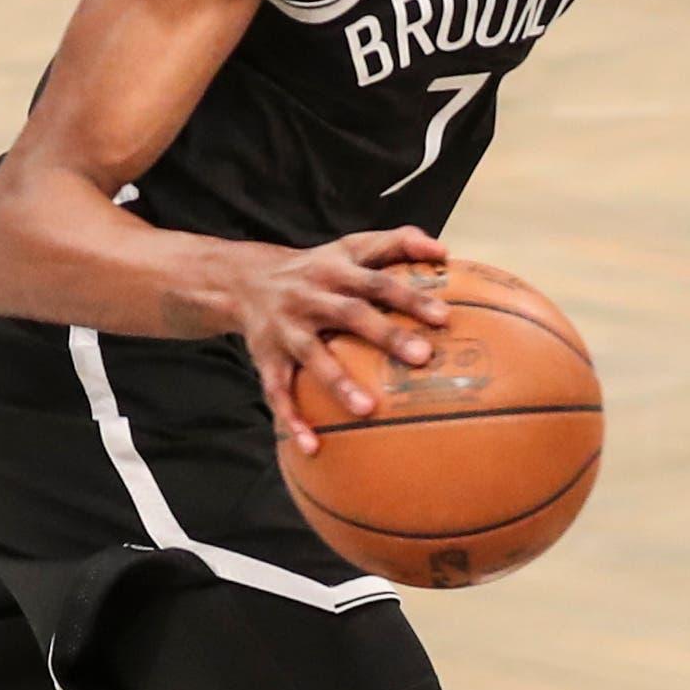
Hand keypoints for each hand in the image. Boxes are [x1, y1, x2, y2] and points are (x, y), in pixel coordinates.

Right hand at [228, 228, 450, 453]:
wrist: (245, 281)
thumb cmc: (317, 269)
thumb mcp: (350, 247)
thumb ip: (396, 243)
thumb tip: (443, 251)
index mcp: (336, 271)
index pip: (378, 281)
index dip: (409, 297)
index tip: (443, 316)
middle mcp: (311, 297)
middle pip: (351, 314)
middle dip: (386, 335)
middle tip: (422, 357)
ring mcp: (288, 329)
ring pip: (313, 356)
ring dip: (339, 382)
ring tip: (368, 409)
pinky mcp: (267, 358)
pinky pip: (278, 392)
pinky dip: (293, 419)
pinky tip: (312, 447)